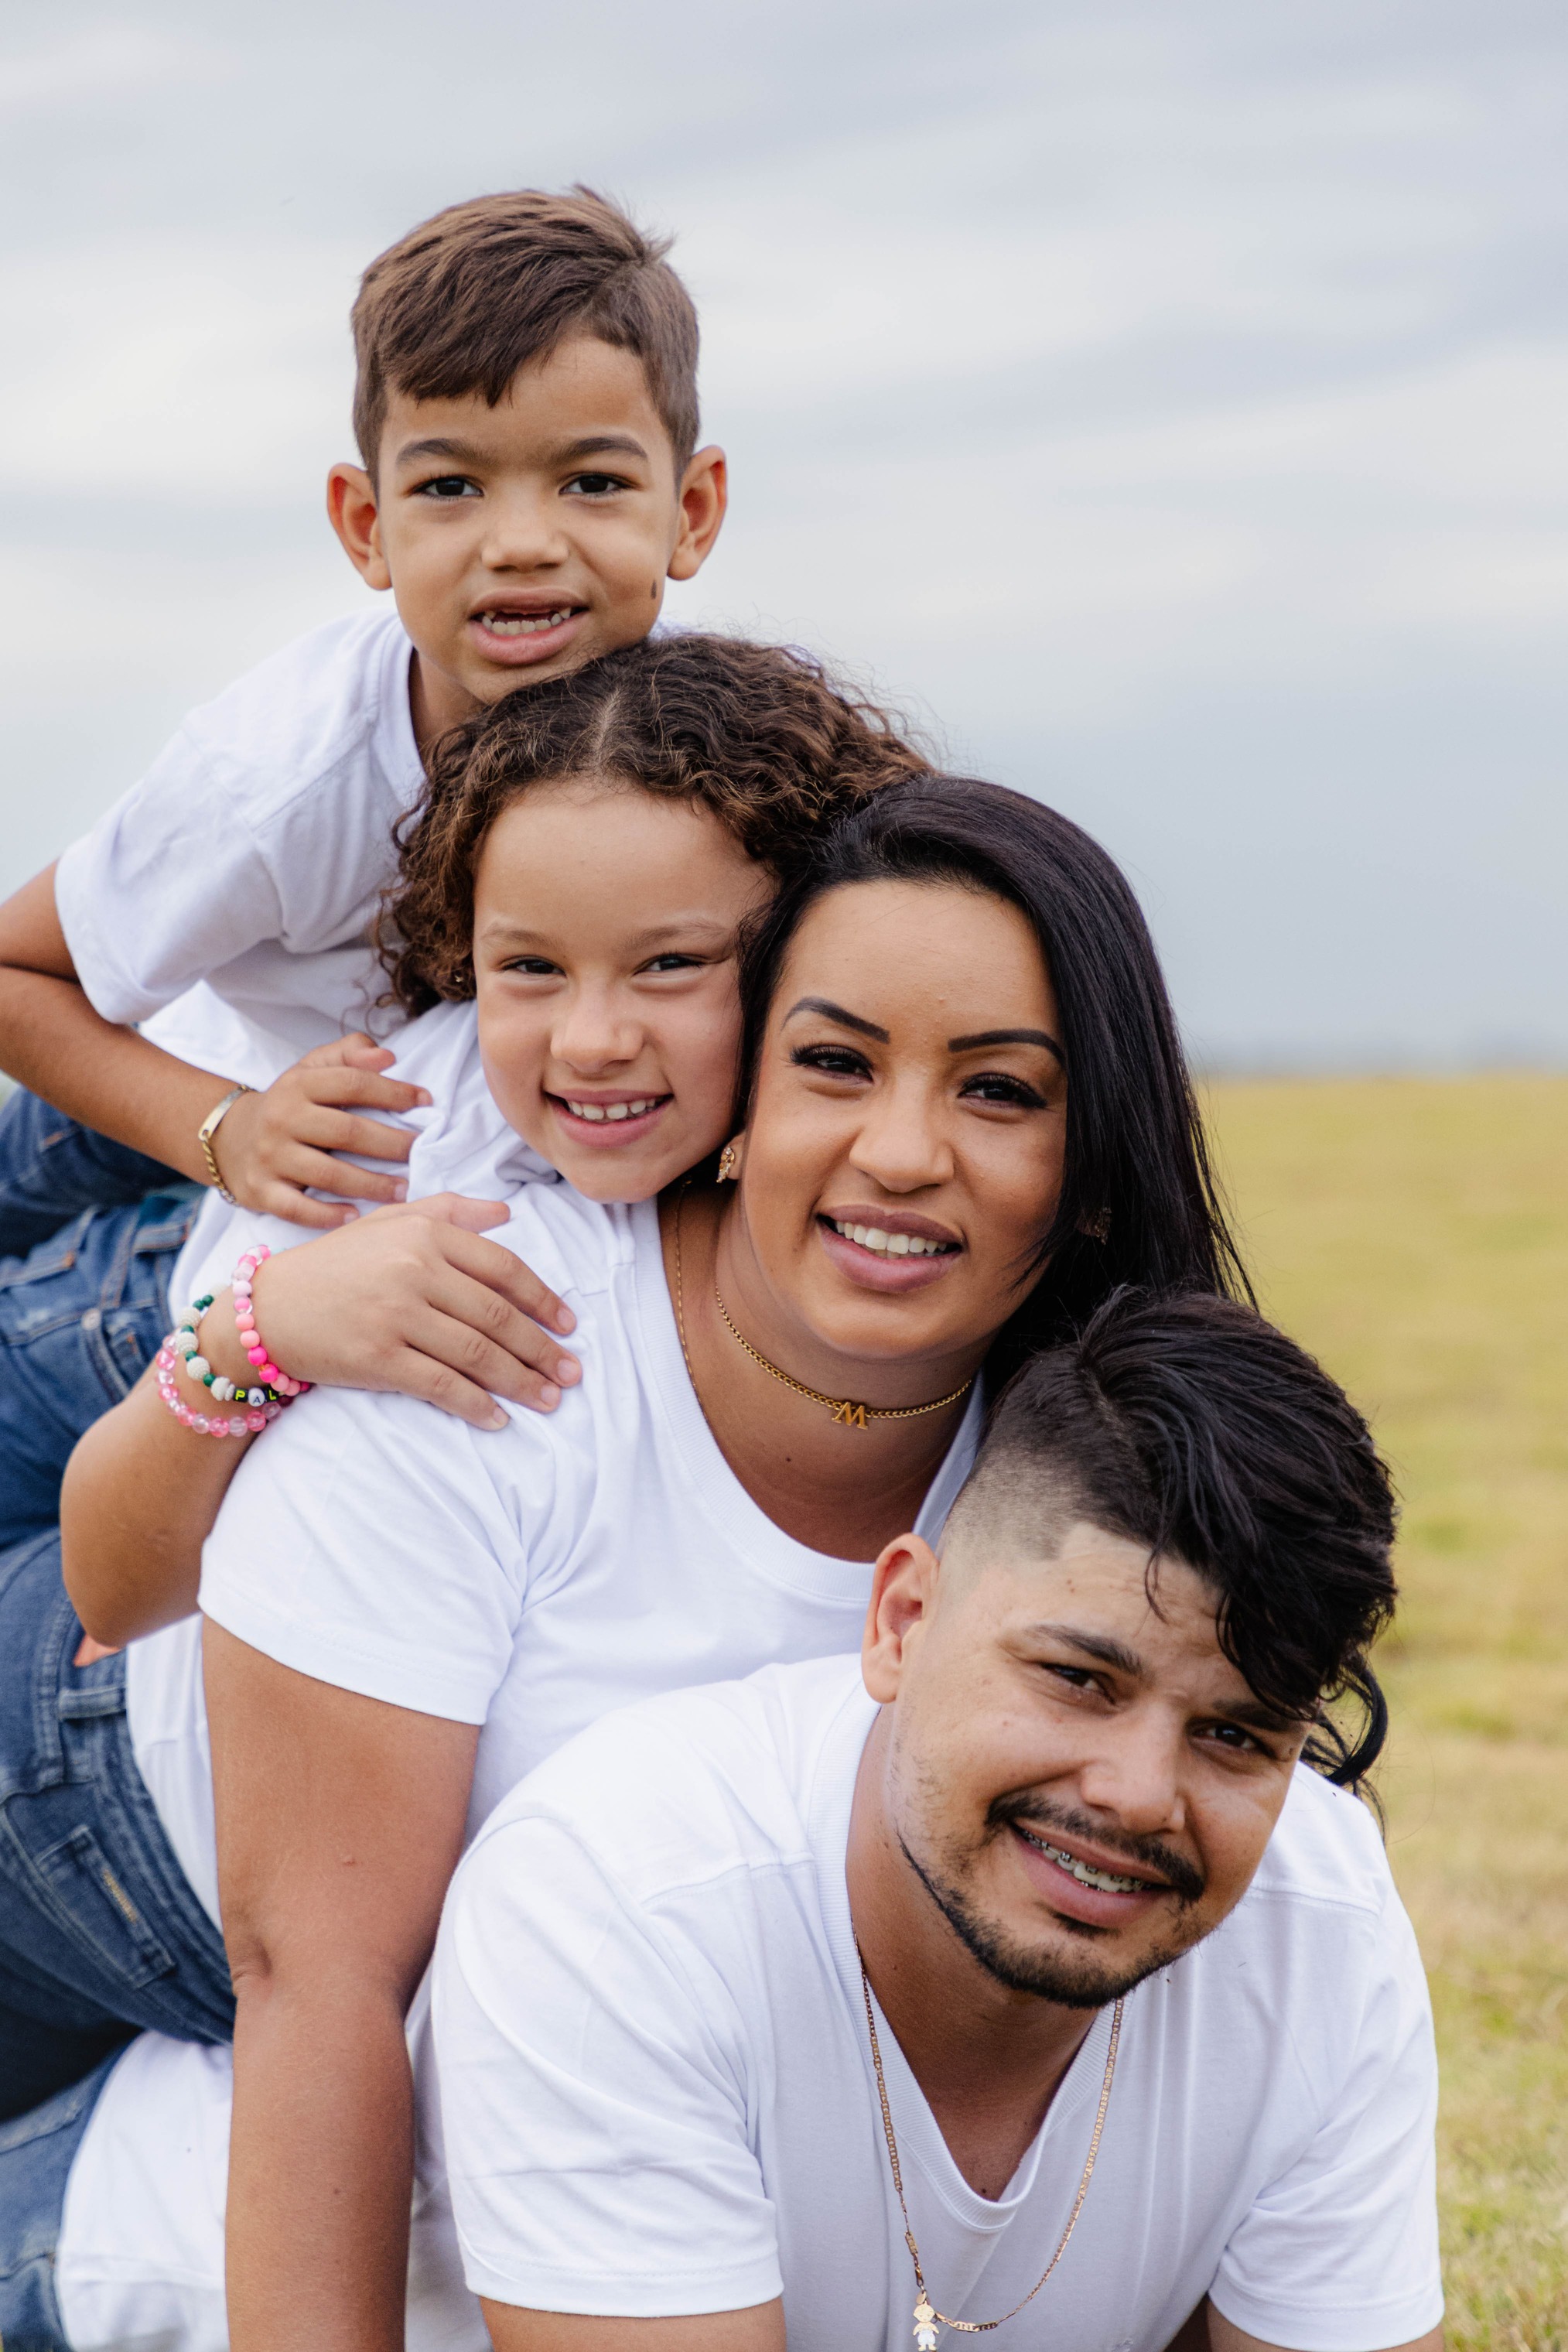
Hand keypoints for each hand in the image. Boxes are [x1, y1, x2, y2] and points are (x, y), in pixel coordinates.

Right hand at [206, 1034, 432, 1228]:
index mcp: (298, 1085)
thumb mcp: (312, 1070)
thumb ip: (349, 1055)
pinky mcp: (261, 1190)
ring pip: (328, 1174)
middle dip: (390, 1144)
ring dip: (371, 1184)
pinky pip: (296, 1208)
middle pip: (346, 1132)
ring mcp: (270, 1157)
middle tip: (419, 1153)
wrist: (229, 1139)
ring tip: (403, 1190)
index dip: (393, 1092)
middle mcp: (282, 1119)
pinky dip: (327, 1215)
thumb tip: (387, 1056)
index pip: (353, 1084)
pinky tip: (356, 1216)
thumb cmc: (290, 1105)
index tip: (426, 1102)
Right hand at [244, 1195, 580, 1424]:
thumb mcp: (389, 1221)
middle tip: (572, 1372)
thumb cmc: (335, 1263)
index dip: (543, 1299)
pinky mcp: (379, 1358)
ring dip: (521, 1381)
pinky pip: (441, 1385)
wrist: (267, 1308)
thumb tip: (508, 1212)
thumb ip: (450, 1210)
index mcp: (425, 1235)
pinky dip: (476, 1405)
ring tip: (550, 1399)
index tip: (568, 1324)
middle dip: (542, 1348)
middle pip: (498, 1316)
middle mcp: (415, 1271)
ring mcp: (397, 1316)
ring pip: (477, 1354)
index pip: (503, 1268)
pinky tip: (498, 1418)